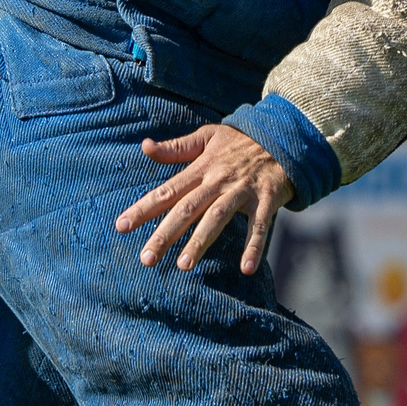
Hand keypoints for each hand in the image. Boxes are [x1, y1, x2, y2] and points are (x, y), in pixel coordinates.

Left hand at [115, 124, 293, 274]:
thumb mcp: (207, 137)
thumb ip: (176, 148)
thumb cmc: (240, 141)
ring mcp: (243, 190)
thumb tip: (144, 146)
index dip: (143, 208)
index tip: (121, 227)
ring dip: (201, 241)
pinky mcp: (267, 199)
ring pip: (217, 217)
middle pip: (187, 209)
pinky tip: (246, 269)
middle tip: (146, 259)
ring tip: (183, 265)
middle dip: (165, 234)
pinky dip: (254, 247)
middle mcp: (218, 180)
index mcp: (201, 167)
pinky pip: (260, 226)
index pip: (166, 191)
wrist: (285, 136)